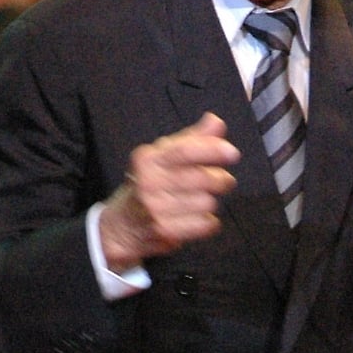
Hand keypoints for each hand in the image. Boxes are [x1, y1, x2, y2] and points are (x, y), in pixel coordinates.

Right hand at [99, 112, 239, 270]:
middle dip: (220, 179)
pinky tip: (195, 218)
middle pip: (202, 178)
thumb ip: (192, 139)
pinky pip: (205, 224)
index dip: (212, 150)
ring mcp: (156, 208)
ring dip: (210, 202)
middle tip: (220, 180)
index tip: (232, 153)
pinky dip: (207, 222)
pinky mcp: (165, 231)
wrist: (121, 227)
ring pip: (207, 202)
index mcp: (149, 159)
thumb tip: (216, 122)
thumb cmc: (148, 185)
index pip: (185, 150)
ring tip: (197, 201)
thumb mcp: (162, 156)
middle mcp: (149, 182)